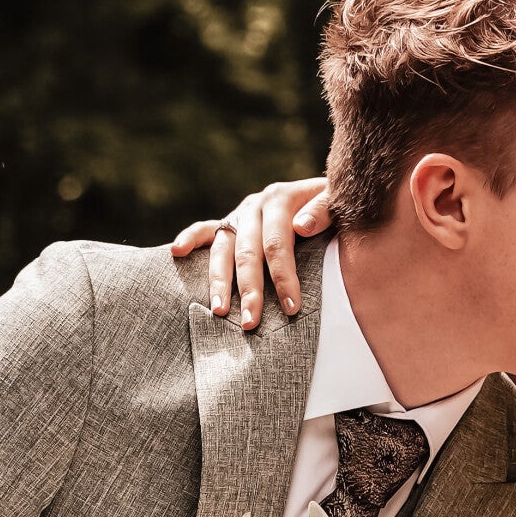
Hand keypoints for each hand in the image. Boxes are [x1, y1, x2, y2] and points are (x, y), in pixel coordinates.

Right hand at [170, 177, 331, 329]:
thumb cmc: (336, 207)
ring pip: (224, 248)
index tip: (291, 308)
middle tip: (251, 323)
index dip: (284, 277)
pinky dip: (190, 238)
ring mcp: (240, 214)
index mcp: (281, 199)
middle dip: (249, 290)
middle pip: (248, 252)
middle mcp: (256, 206)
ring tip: (218, 312)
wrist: (326, 193)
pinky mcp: (229, 222)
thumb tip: (301, 227)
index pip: (278, 244)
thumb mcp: (339, 203)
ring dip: (219, 282)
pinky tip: (176, 252)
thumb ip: (325, 211)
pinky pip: (205, 229)